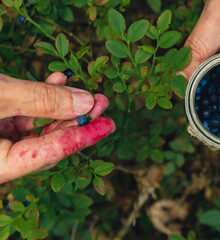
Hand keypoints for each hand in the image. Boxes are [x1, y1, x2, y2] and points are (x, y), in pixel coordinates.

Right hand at [0, 73, 115, 182]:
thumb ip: (42, 100)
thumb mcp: (1, 95)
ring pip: (38, 127)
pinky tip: (59, 80)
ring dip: (63, 106)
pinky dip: (41, 97)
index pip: (50, 153)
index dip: (83, 137)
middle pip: (47, 142)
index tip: (109, 125)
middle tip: (101, 103)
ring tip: (87, 93)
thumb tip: (85, 103)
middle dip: (76, 120)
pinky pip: (24, 115)